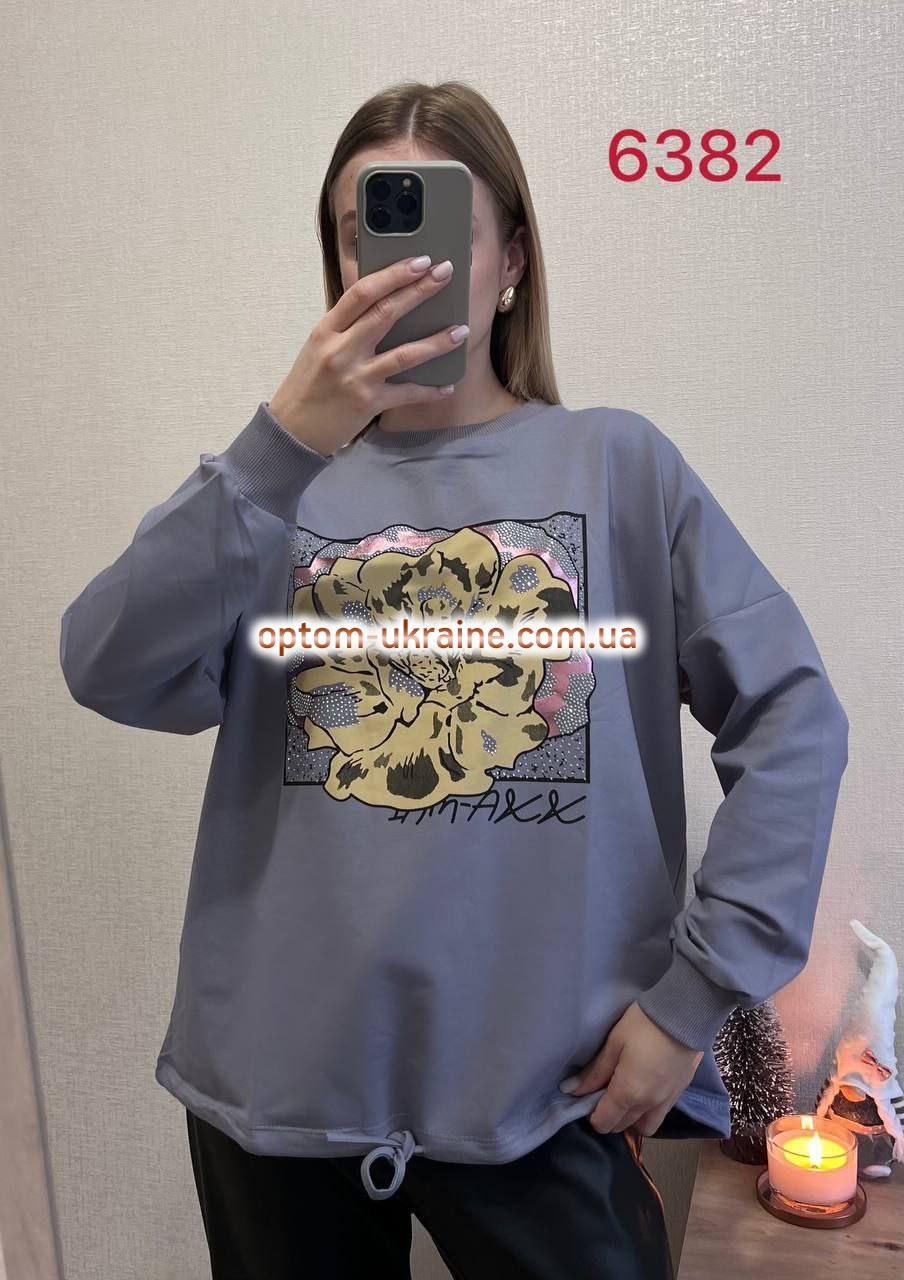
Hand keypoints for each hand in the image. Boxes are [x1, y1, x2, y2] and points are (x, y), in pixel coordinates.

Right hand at [268, 255, 465, 455]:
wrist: (293, 429)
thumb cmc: (308, 386)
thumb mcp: (319, 347)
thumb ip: (347, 327)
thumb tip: (386, 304)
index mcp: (327, 330)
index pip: (362, 292)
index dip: (393, 274)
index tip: (419, 260)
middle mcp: (341, 350)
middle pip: (386, 313)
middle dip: (419, 291)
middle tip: (445, 273)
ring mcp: (356, 377)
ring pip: (404, 354)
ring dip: (437, 342)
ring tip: (461, 330)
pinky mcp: (368, 403)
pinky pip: (406, 393)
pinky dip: (429, 390)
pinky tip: (447, 385)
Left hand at [560, 1001, 703, 1137]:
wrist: (685, 1014)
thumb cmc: (643, 1025)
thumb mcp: (614, 1043)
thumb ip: (594, 1072)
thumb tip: (571, 1090)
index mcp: (628, 1093)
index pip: (604, 1123)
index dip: (592, 1114)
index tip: (589, 1095)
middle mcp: (648, 1105)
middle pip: (622, 1126)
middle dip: (609, 1115)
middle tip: (604, 1091)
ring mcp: (667, 1102)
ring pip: (644, 1127)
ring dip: (631, 1119)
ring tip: (626, 1095)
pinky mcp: (680, 1094)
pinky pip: (660, 1115)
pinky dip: (648, 1112)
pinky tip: (644, 1089)